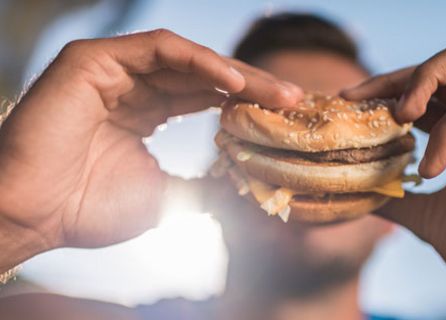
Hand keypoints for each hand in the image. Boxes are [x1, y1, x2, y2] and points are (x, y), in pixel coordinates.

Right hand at [0, 29, 302, 271]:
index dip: (247, 105)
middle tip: (295, 100)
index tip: (287, 118)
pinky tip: (234, 83)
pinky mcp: (96, 60)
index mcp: (146, 113)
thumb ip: (203, 184)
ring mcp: (114, 70)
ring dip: (236, 74)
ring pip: (189, 59)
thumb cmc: (87, 209)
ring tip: (277, 94)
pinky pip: (160, 50)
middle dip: (253, 87)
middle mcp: (133, 87)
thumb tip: (244, 188)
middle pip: (205, 76)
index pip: (207, 98)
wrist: (32, 214)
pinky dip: (200, 62)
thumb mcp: (164, 196)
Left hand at [342, 31, 445, 318]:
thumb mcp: (430, 213)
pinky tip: (430, 169)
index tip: (350, 100)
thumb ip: (397, 195)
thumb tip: (356, 190)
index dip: (391, 85)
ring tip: (399, 118)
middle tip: (369, 102)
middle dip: (407, 73)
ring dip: (426, 80)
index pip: (435, 85)